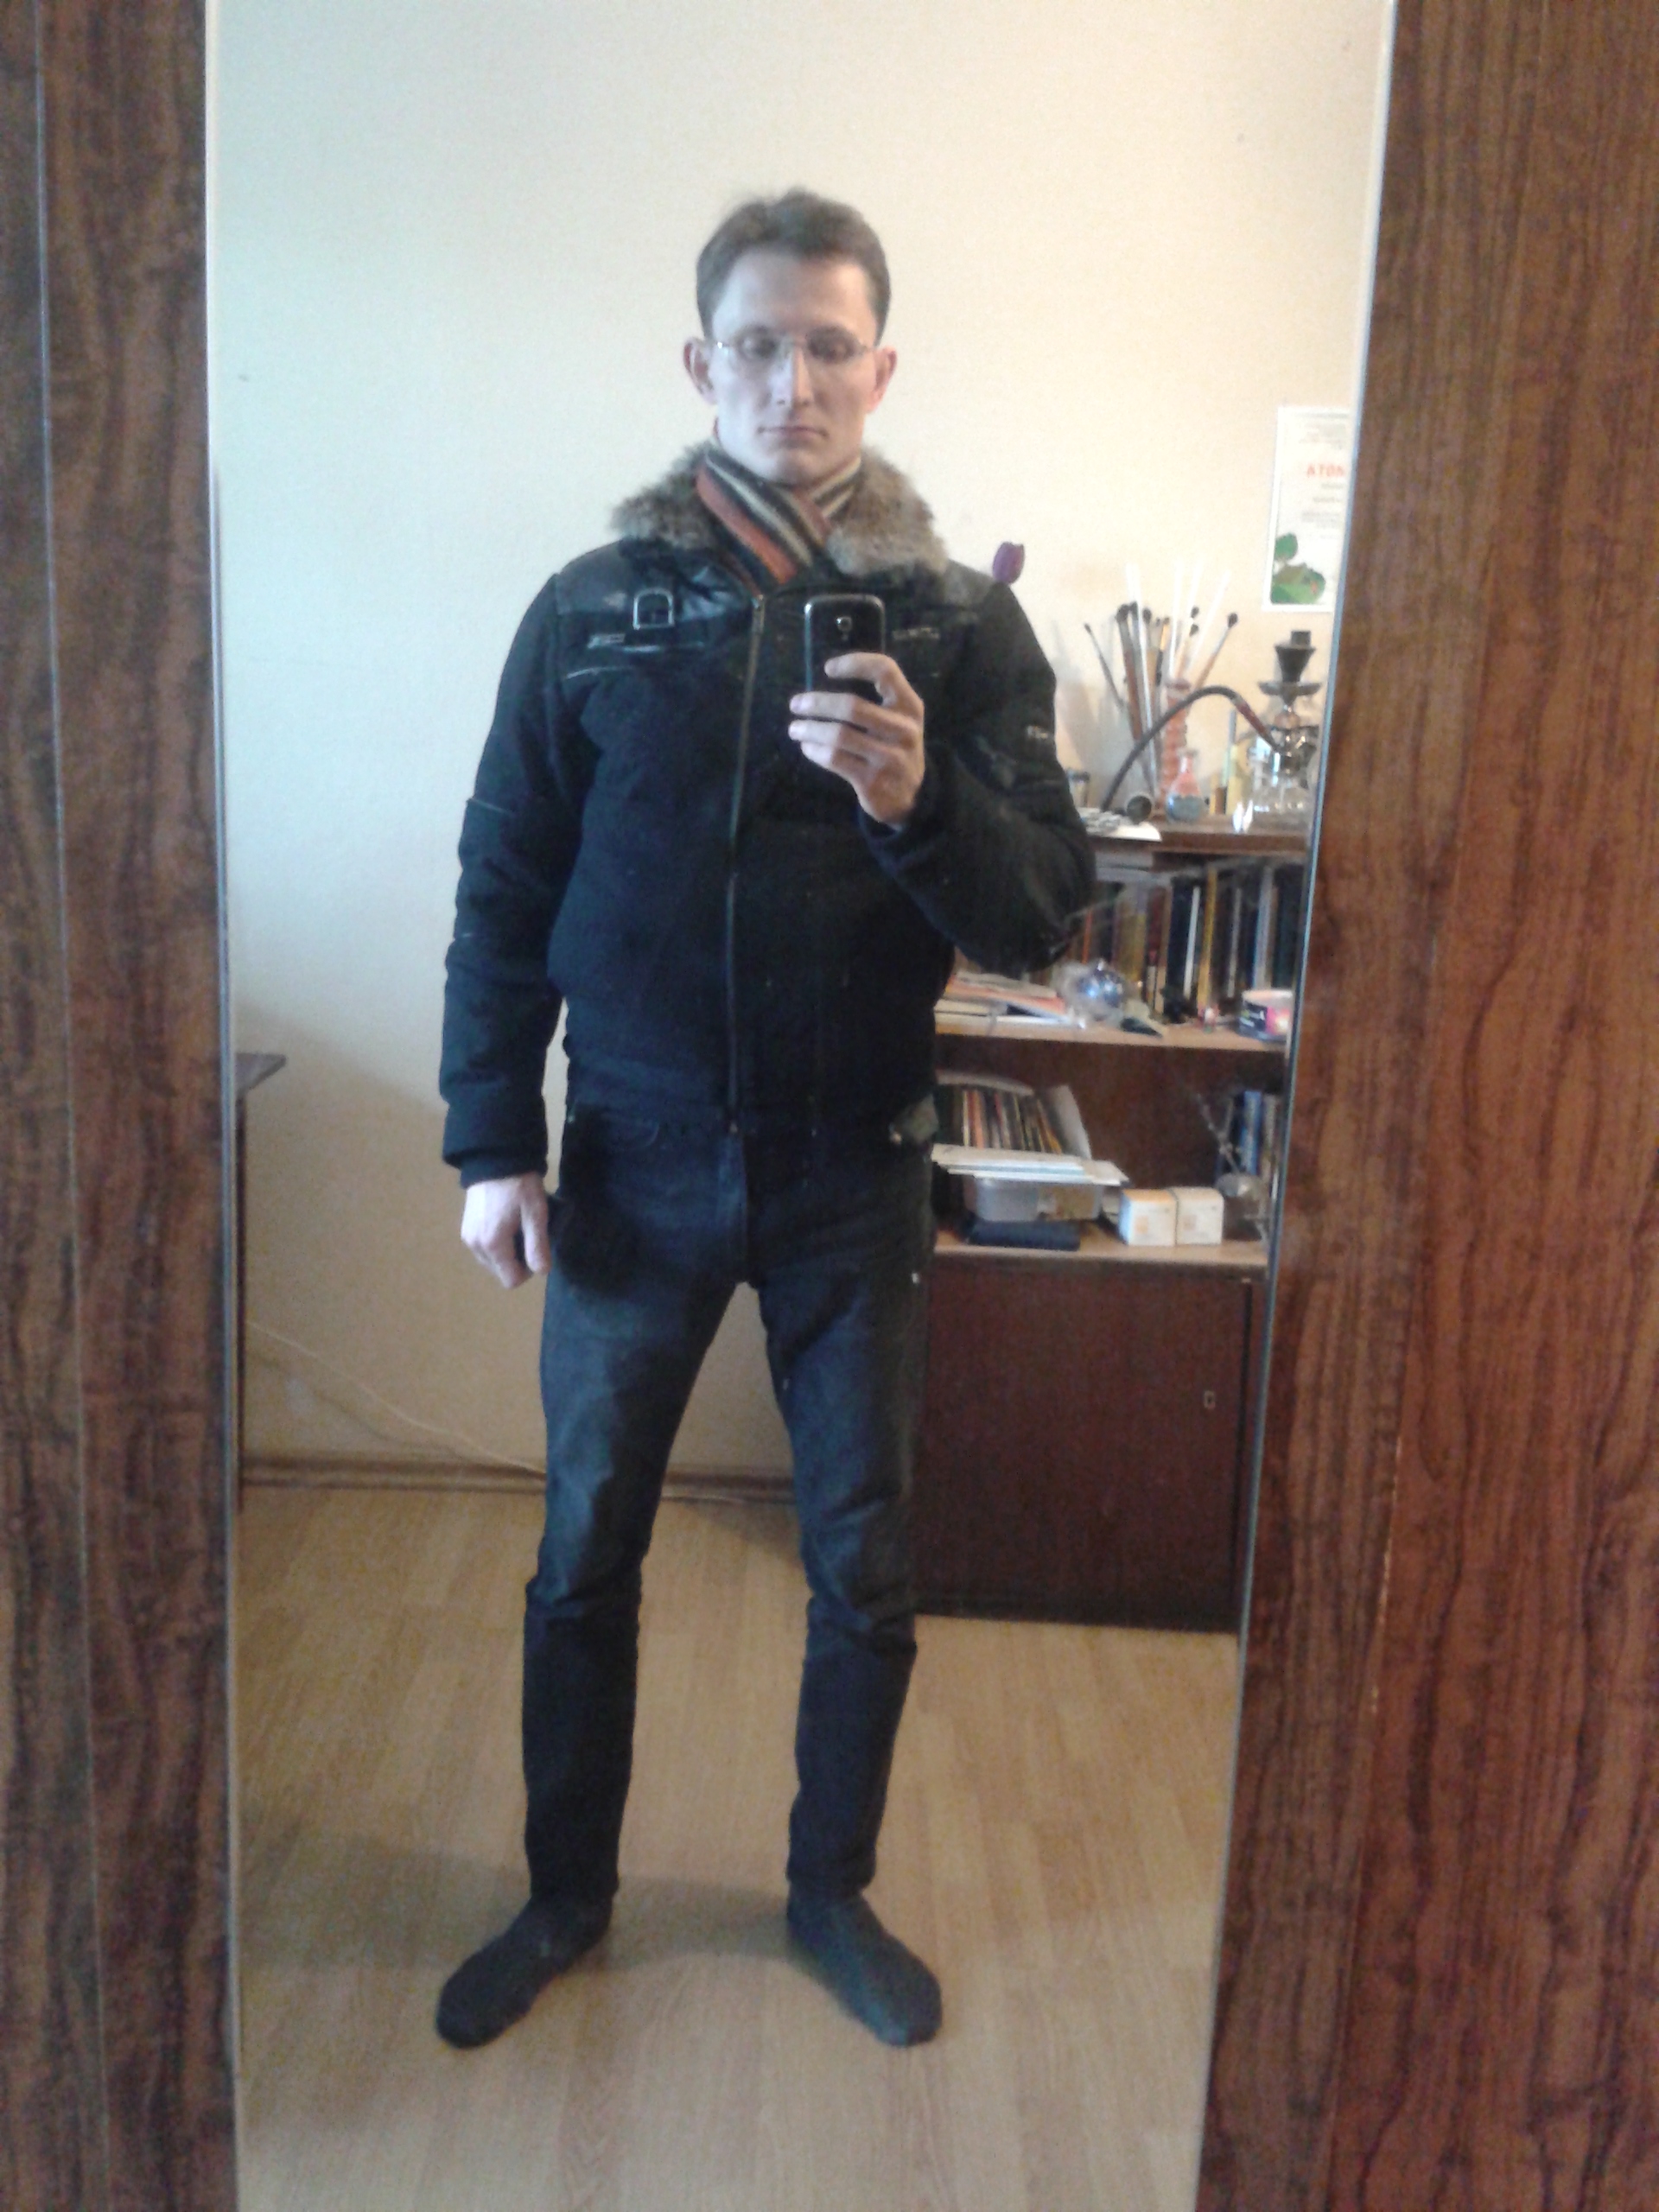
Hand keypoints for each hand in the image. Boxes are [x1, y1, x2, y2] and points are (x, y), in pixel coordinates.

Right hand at [461, 1172, 549, 1288]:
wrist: (495, 1157)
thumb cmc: (519, 1185)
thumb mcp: (535, 1214)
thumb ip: (538, 1246)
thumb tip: (542, 1272)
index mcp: (493, 1245)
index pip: (511, 1280)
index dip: (528, 1271)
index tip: (537, 1249)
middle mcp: (475, 1246)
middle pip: (500, 1272)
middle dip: (517, 1261)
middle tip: (528, 1234)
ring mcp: (467, 1237)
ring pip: (492, 1261)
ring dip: (507, 1252)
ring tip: (517, 1226)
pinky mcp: (465, 1227)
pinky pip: (484, 1248)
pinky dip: (496, 1243)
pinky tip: (505, 1221)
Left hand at [789, 653, 924, 825]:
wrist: (911, 797)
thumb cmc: (895, 749)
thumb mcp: (899, 722)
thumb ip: (876, 701)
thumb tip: (825, 682)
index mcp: (910, 707)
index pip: (885, 671)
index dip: (855, 663)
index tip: (828, 668)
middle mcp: (904, 730)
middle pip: (852, 707)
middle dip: (817, 703)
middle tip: (795, 704)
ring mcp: (889, 758)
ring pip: (839, 735)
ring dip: (810, 729)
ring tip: (795, 729)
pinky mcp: (872, 781)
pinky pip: (835, 759)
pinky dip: (815, 751)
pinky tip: (807, 747)